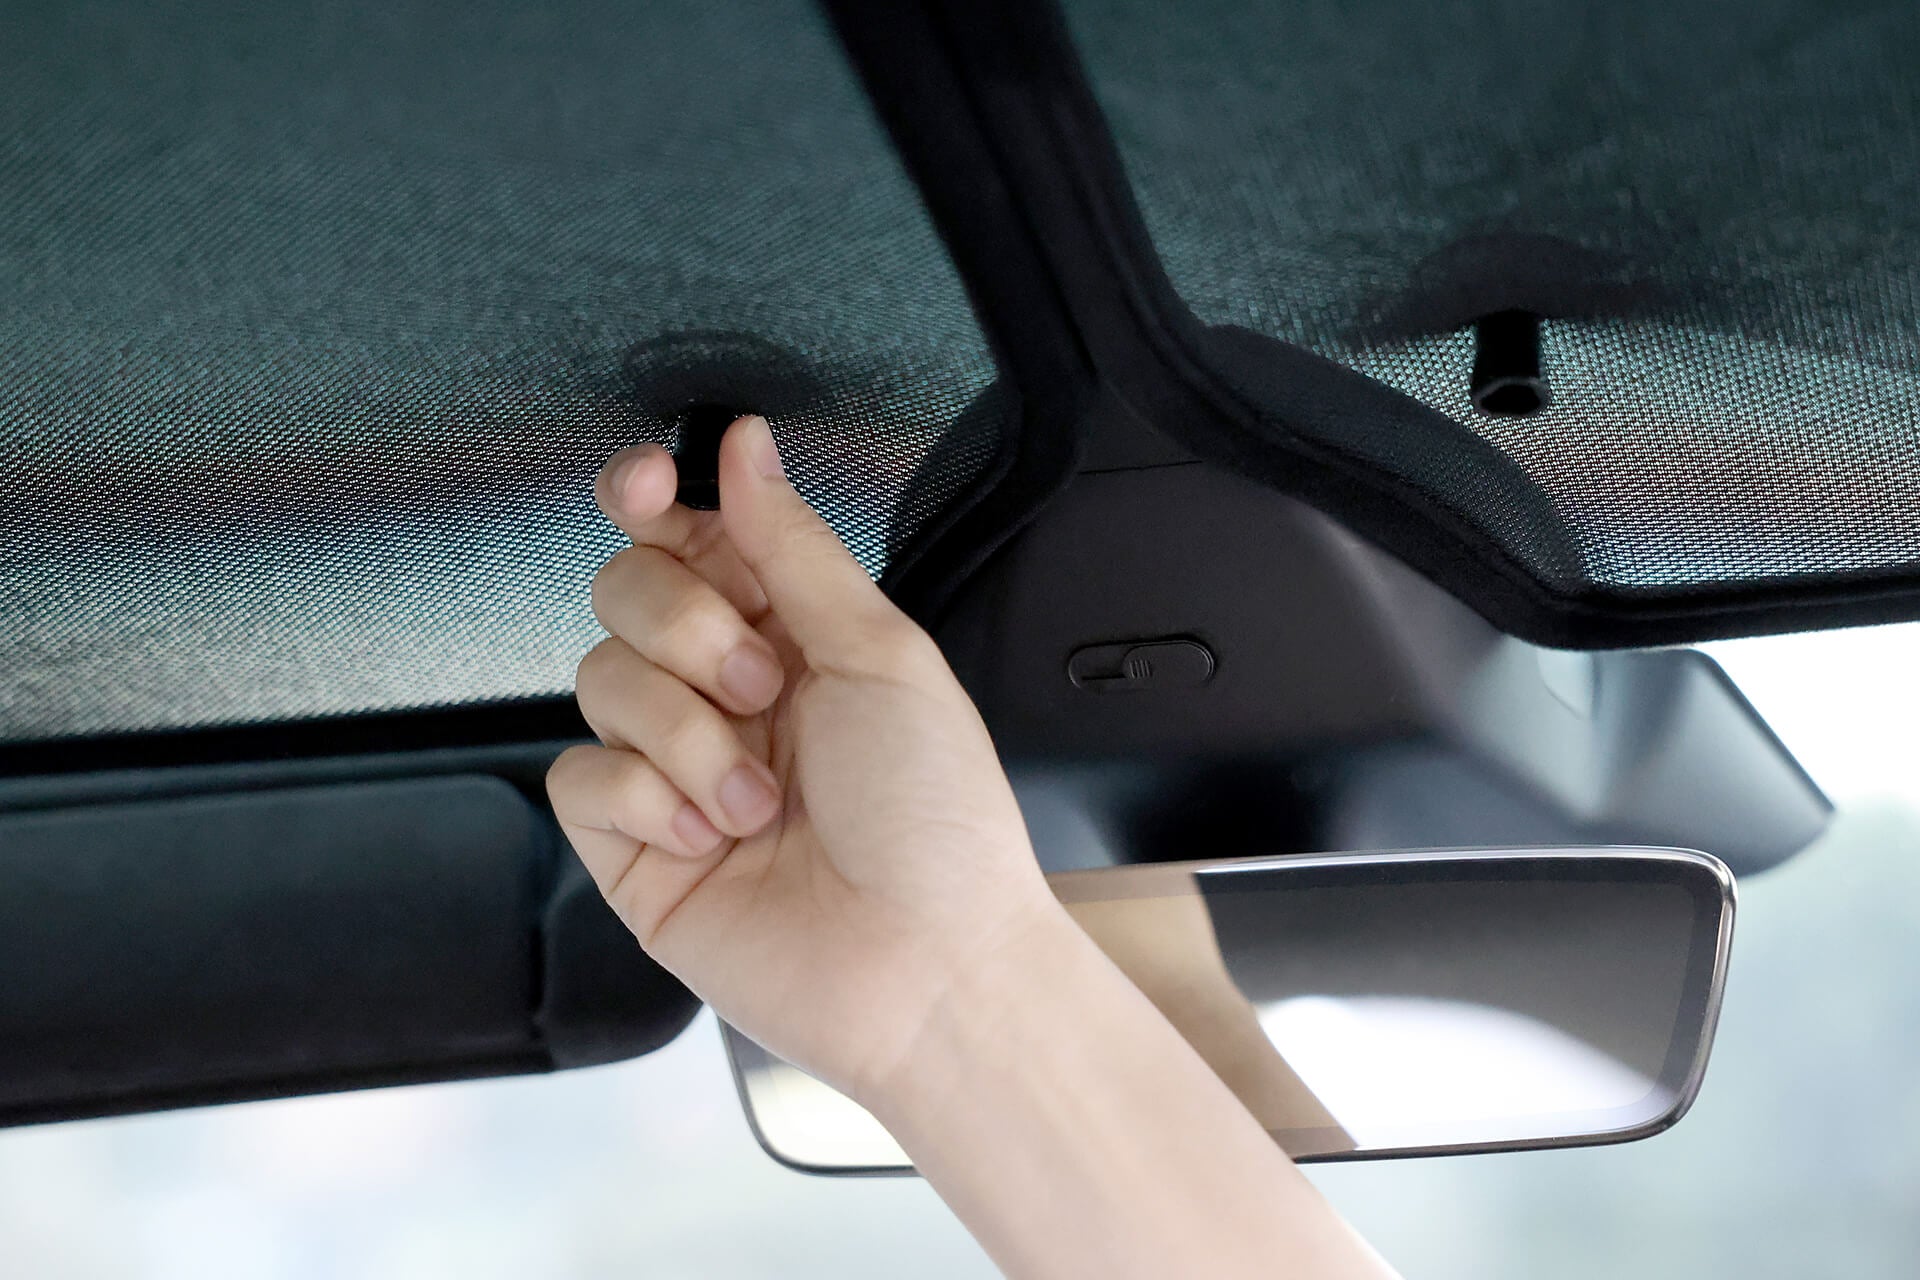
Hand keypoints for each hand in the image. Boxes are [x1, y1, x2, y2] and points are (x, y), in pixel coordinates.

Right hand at [546, 415, 1060, 1102]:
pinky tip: (712, 837)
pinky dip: (647, 799)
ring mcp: (673, 769)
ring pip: (598, 678)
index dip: (649, 498)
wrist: (926, 967)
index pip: (687, 536)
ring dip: (685, 734)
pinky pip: (580, 776)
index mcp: (792, 635)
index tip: (646, 486)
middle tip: (760, 687)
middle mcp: (725, 693)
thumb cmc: (936, 822)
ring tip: (757, 797)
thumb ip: (793, 545)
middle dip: (685, 628)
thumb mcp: (880, 655)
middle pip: (625, 591)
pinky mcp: (631, 845)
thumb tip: (745, 446)